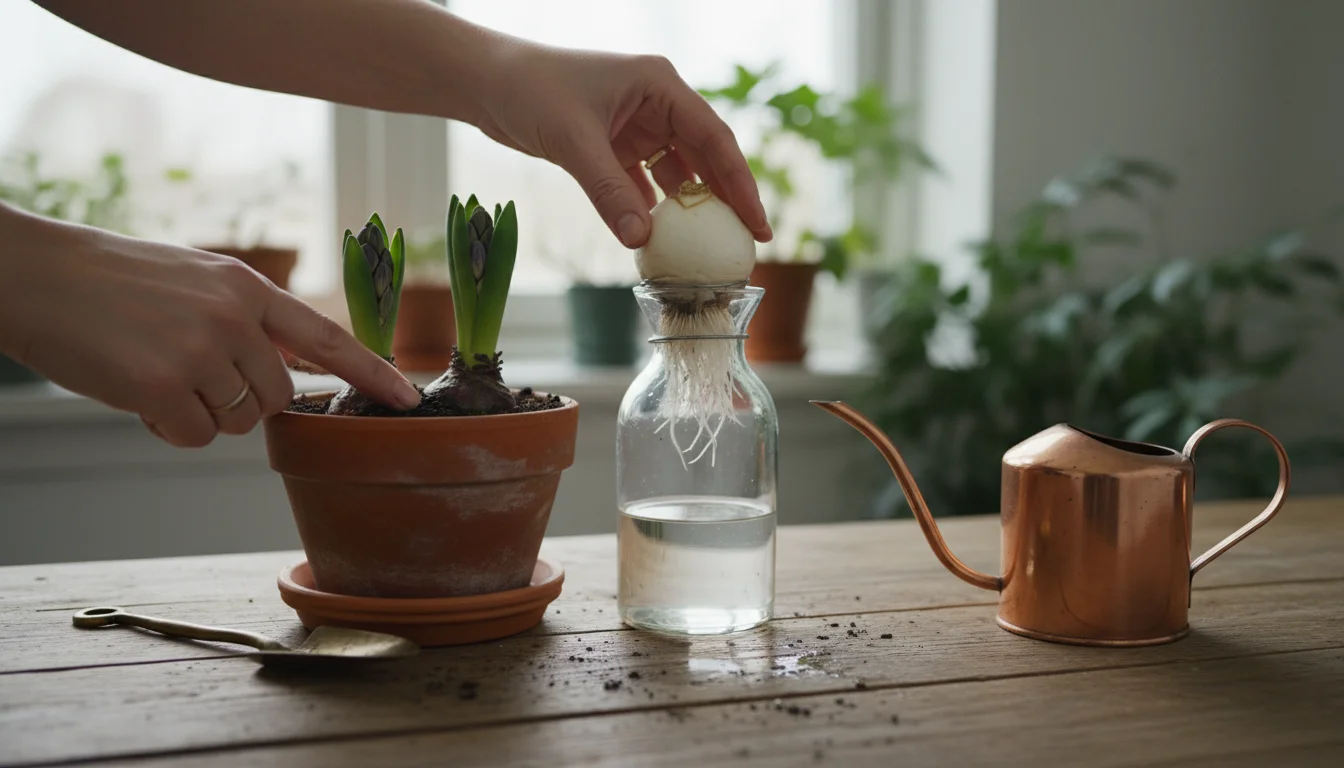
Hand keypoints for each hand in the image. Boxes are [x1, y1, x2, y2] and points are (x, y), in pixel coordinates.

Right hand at [0, 207, 420, 446]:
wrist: (34, 274)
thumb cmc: (112, 282)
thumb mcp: (197, 280)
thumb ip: (246, 320)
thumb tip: (285, 377)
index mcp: (247, 288)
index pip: (327, 337)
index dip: (371, 373)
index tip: (408, 400)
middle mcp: (234, 317)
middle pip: (276, 397)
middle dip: (240, 400)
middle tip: (186, 372)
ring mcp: (199, 350)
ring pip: (236, 421)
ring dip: (200, 413)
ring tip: (154, 370)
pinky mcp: (161, 385)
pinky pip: (193, 437)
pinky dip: (165, 428)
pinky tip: (135, 392)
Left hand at [473, 42, 772, 248]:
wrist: (485, 82)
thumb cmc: (530, 90)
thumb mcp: (574, 141)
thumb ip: (609, 191)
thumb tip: (641, 240)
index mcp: (660, 85)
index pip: (714, 138)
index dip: (740, 184)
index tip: (757, 223)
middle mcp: (656, 104)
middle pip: (704, 159)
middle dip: (722, 202)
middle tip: (742, 245)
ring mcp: (636, 126)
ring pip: (675, 175)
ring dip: (686, 211)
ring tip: (705, 250)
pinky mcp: (614, 147)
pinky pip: (644, 185)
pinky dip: (651, 212)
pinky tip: (657, 241)